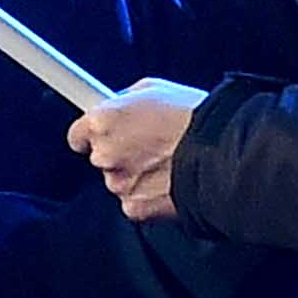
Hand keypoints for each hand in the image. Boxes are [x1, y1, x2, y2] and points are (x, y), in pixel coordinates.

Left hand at [67, 78, 207, 222]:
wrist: (219, 153)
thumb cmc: (193, 117)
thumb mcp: (154, 90)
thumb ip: (125, 102)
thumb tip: (118, 105)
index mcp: (103, 121)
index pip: (77, 135)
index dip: (92, 135)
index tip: (101, 136)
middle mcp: (104, 153)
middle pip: (100, 158)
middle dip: (119, 153)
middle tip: (149, 145)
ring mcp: (118, 183)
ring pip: (119, 181)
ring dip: (135, 175)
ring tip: (167, 162)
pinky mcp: (134, 207)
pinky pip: (134, 201)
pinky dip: (147, 195)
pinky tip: (168, 181)